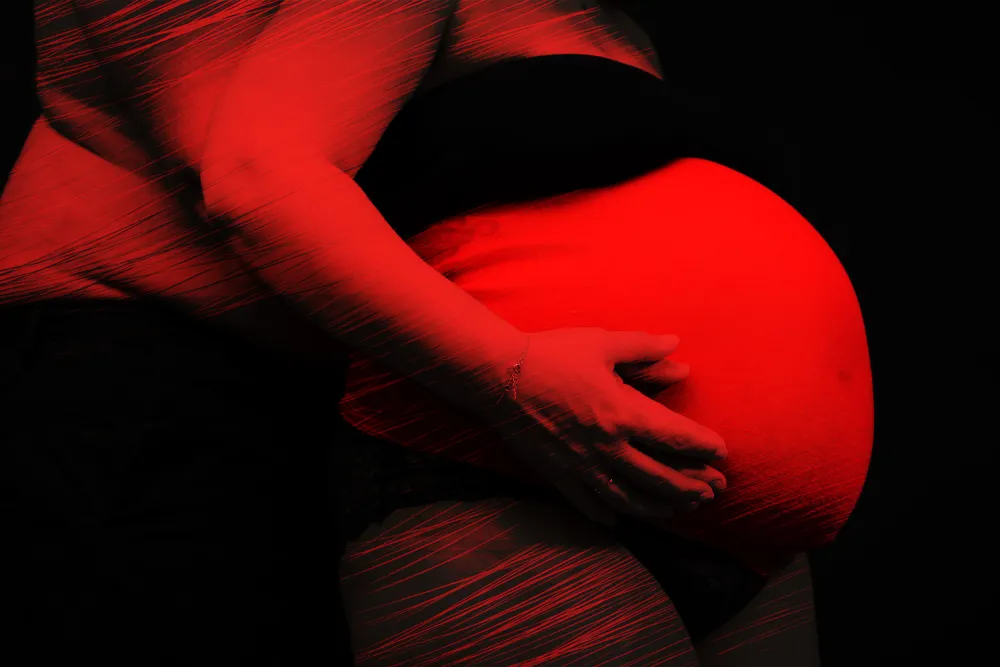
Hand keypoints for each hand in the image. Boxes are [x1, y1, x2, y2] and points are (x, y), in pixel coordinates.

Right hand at [488, 328, 726, 525]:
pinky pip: (587, 502)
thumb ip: (644, 348)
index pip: (677, 438)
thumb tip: (678, 345)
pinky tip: (618, 520)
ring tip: (678, 510)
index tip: (722, 453)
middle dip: (692, 487)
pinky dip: (607, 514)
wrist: (498, 376)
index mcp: (623, 413)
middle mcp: (608, 447)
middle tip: (713, 492)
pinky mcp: (558, 474)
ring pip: (630, 498)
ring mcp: (582, 466)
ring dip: (659, 507)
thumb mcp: (602, 343)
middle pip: (661, 478)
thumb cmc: (552, 354)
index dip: (704, 448)